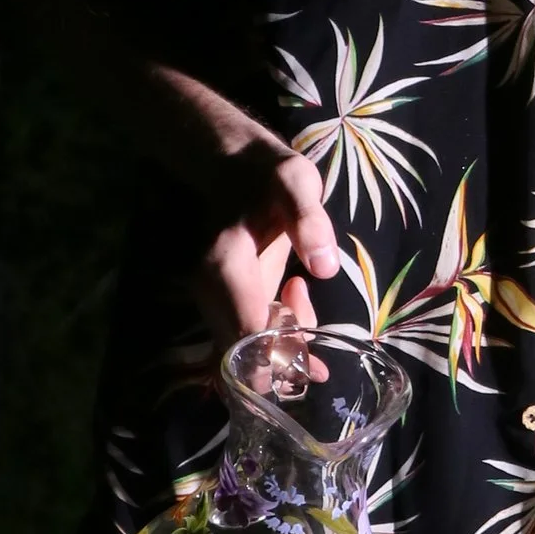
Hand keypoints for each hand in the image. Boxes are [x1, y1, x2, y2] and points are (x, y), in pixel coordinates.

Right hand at [196, 138, 340, 344]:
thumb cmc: (268, 174)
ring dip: (281, 352)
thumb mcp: (295, 182)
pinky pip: (244, 335)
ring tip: (312, 323)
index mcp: (225, 265)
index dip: (276, 358)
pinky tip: (301, 317)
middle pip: (240, 350)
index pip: (245, 332)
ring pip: (241, 348)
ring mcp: (214, 296)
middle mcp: (210, 289)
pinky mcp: (224, 299)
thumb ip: (309, 221)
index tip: (312, 368)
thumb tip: (324, 268)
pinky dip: (273, 341)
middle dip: (282, 364)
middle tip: (320, 362)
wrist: (233, 165)